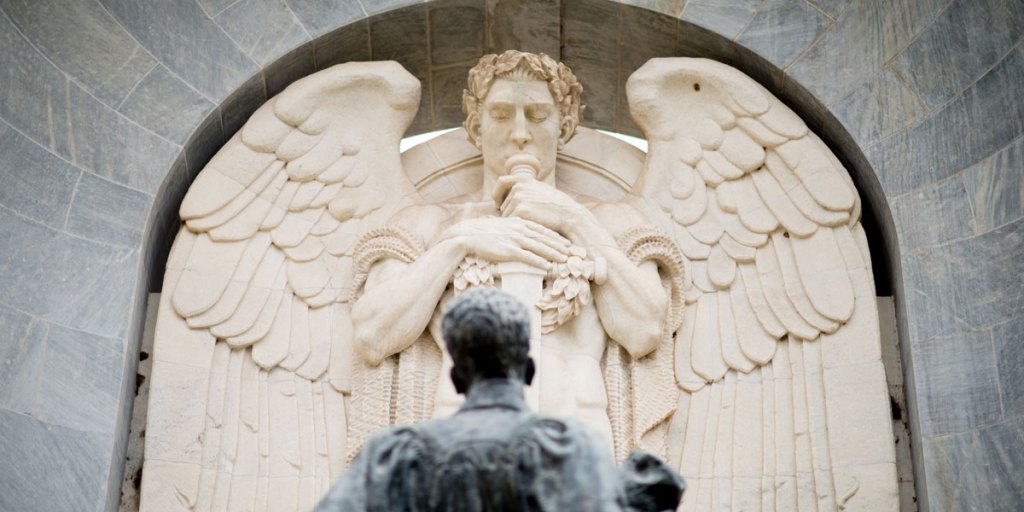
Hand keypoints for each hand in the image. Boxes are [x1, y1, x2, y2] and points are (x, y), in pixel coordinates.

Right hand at [438, 216, 569, 268]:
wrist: (466, 236)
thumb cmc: (481, 232)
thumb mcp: (500, 225)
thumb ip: (512, 228)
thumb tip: (521, 233)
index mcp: (518, 222)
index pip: (541, 229)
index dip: (555, 236)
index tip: (566, 242)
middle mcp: (519, 229)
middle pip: (544, 238)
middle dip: (560, 245)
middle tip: (573, 252)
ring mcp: (514, 240)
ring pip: (539, 247)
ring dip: (554, 254)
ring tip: (565, 260)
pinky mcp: (508, 251)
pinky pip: (527, 257)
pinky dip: (539, 262)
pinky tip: (548, 267)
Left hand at [492, 174, 591, 236]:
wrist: (567, 213)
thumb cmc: (555, 204)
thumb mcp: (540, 188)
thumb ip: (525, 188)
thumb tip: (510, 192)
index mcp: (523, 179)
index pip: (501, 182)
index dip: (497, 193)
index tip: (498, 203)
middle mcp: (519, 186)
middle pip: (504, 203)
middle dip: (510, 212)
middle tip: (526, 220)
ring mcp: (519, 198)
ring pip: (506, 214)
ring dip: (515, 220)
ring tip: (532, 222)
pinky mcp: (520, 211)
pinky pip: (511, 222)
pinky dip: (517, 226)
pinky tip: (529, 226)